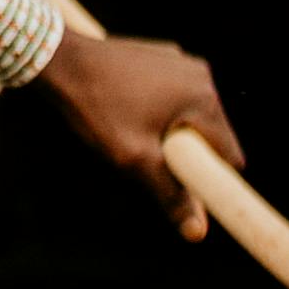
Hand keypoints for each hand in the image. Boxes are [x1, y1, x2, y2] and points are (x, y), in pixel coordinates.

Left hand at [39, 25, 235, 238]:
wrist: (60, 61)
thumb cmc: (97, 109)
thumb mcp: (135, 159)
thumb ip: (170, 194)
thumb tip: (198, 233)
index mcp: (204, 98)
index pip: (228, 155)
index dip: (209, 178)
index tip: (183, 186)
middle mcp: (201, 76)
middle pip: (210, 136)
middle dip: (185, 153)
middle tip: (143, 153)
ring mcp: (182, 62)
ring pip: (190, 117)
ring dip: (170, 132)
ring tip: (131, 129)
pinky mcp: (163, 56)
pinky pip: (173, 96)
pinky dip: (158, 110)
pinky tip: (126, 109)